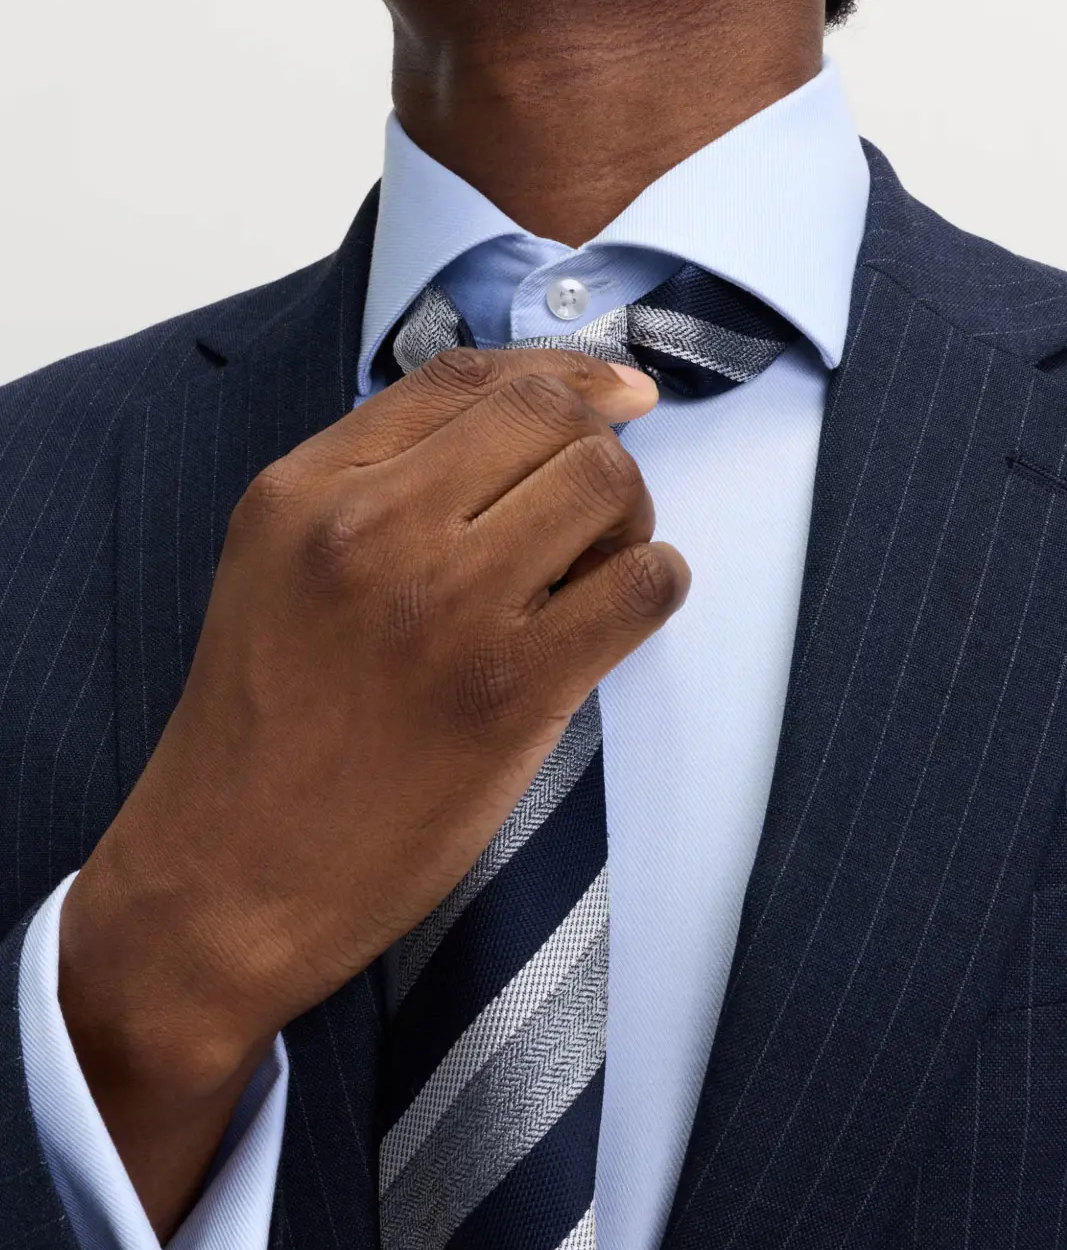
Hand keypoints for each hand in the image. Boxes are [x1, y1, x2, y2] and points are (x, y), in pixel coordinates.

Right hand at [58, 348, 688, 1234]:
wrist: (226, 879)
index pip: (463, 376)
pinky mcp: (507, 691)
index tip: (615, 391)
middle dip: (600, 445)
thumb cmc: (261, 726)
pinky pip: (640, 586)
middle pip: (546, 414)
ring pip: (603, 484)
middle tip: (600, 508)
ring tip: (605, 567)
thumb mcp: (278, 566)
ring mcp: (441, 606)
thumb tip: (524, 419)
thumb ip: (374, 484)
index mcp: (305, 488)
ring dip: (632, 516)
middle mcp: (368, 527)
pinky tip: (625, 610)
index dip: (559, 371)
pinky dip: (657, 583)